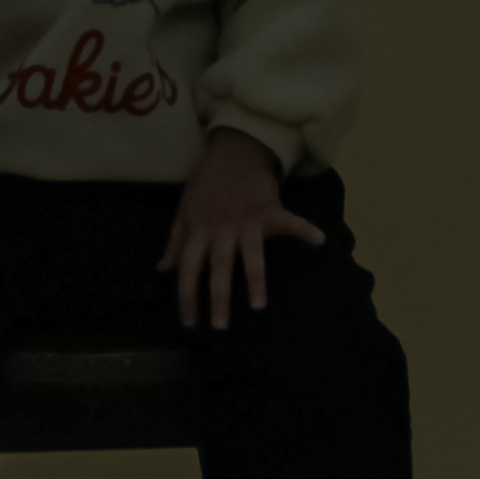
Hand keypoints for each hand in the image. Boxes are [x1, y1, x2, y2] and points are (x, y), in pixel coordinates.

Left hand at [156, 128, 323, 330]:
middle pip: (218, 266)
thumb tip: (161, 270)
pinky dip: (304, 229)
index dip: (186, 297)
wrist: (233, 152)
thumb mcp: (184, 210)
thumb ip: (174, 242)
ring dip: (254, 279)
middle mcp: (221, 228)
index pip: (187, 268)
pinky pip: (289, 221)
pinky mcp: (270, 209)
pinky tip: (319, 241)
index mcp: (198, 230)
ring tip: (258, 307)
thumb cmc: (207, 186)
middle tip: (220, 326)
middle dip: (218, 297)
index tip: (190, 323)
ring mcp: (247, 219)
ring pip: (250, 254)